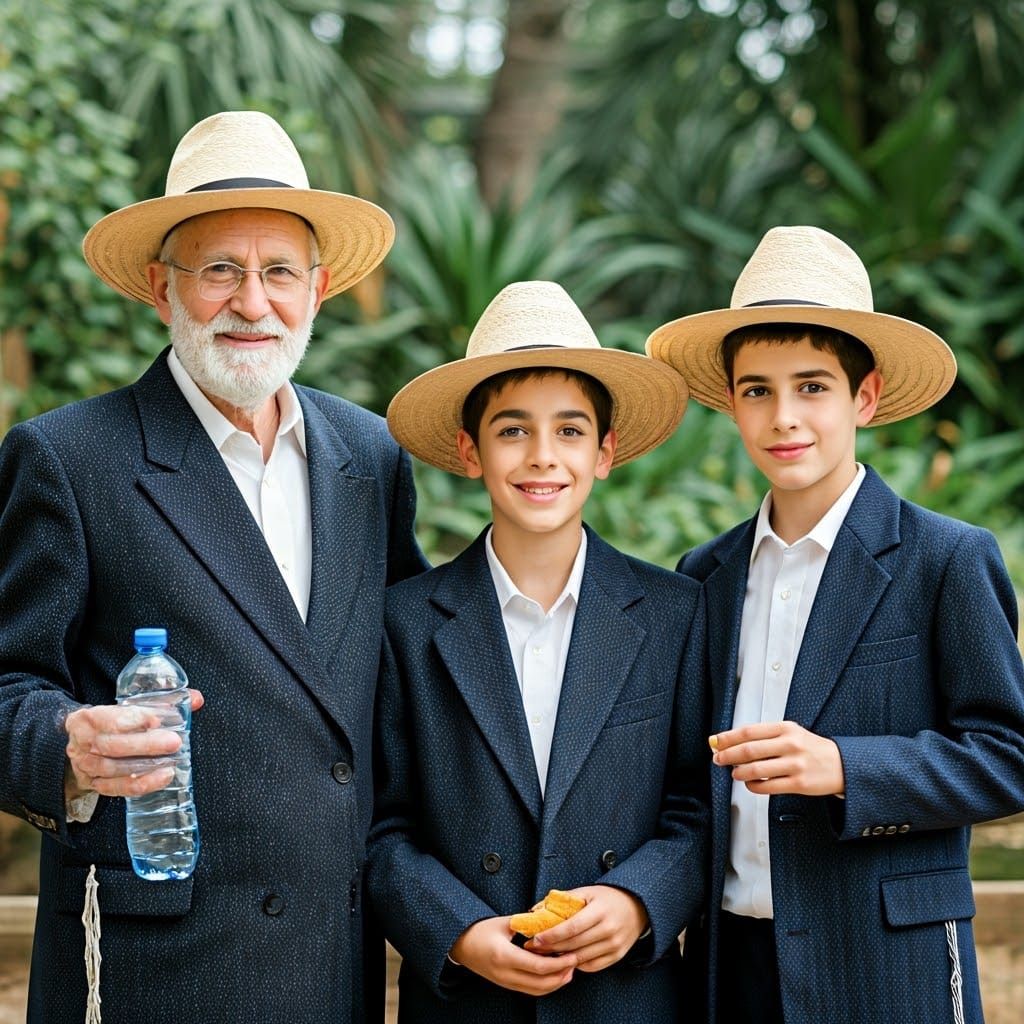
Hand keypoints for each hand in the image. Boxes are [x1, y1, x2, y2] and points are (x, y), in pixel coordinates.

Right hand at [64, 690, 204, 801]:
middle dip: (146, 745)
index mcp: (89, 718)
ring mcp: (87, 766)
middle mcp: (85, 743)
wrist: (76, 744)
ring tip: (172, 763)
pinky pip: (117, 788)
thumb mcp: (125, 707)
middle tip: (174, 742)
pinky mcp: (95, 784)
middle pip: (114, 746)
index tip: (156, 720)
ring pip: (114, 769)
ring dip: (145, 767)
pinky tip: (162, 777)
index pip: (110, 719)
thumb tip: (196, 699)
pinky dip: (141, 785)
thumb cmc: (109, 722)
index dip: (134, 719)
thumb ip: (161, 702)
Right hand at [450, 915, 575, 995]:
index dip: (559, 963)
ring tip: (569, 970)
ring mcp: (504, 982)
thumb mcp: (503, 922)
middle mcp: (505, 973)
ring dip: (555, 983)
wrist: (460, 945)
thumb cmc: (480, 930)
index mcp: (504, 956)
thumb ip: (526, 924)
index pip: (538, 966)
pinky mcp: (505, 984)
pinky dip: (545, 985)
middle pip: (540, 983)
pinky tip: (554, 975)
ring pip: (536, 991)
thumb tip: (549, 923)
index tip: (572, 955)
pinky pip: (529, 990)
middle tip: (575, 962)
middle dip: (561, 975)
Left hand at [526, 885, 647, 972]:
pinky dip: (576, 964)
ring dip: (561, 958)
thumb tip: (535, 909)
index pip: (573, 927)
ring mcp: (614, 945)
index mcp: (600, 910)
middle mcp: (609, 929)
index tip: (536, 939)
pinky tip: (565, 958)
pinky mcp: (617, 956)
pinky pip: (592, 966)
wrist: (636, 906)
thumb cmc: (606, 898)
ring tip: (545, 954)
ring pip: (582, 957)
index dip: (553, 935)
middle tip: (534, 948)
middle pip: (575, 944)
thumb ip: (563, 900)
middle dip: (551, 948)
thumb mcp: (586, 892)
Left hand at [710, 720, 844, 795]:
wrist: (842, 764)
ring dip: (739, 772)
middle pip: (749, 750)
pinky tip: (750, 784)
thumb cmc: (810, 748)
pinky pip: (768, 787)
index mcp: (785, 728)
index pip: (748, 732)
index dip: (727, 738)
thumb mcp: (790, 733)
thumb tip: (731, 741)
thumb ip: (763, 736)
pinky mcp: (799, 783)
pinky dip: (753, 786)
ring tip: (735, 773)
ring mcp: (795, 764)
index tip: (715, 742)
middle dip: (728, 755)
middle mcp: (790, 744)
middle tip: (718, 759)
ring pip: (756, 770)